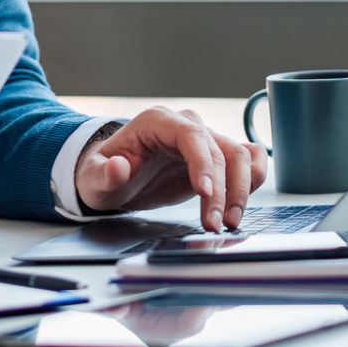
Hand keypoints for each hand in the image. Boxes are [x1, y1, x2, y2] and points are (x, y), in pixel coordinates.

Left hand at [73, 108, 267, 230]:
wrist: (114, 177)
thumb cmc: (104, 173)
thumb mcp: (93, 177)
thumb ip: (103, 173)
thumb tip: (117, 167)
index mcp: (158, 122)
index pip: (191, 136)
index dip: (203, 163)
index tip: (205, 192)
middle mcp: (186, 126)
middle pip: (220, 150)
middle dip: (224, 190)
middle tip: (216, 224)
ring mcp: (204, 141)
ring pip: (240, 156)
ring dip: (241, 190)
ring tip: (229, 222)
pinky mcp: (215, 159)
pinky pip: (247, 160)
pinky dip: (253, 178)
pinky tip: (244, 202)